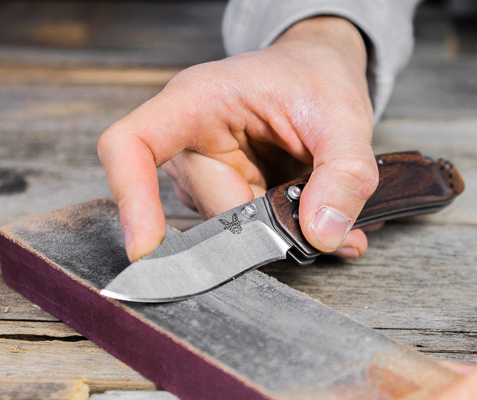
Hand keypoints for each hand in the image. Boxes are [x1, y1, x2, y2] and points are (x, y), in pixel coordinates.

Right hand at [97, 16, 377, 261]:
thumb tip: (323, 235)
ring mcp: (203, 175)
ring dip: (282, 232)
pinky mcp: (222, 198)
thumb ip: (344, 174)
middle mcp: (188, 142)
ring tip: (321, 199)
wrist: (320, 74)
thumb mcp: (344, 117)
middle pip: (211, 213)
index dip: (131, 196)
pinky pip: (250, 235)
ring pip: (234, 233)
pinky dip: (286, 234)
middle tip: (323, 217)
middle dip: (269, 227)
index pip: (131, 146)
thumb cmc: (317, 78)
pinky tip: (313, 213)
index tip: (146, 247)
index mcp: (196, 102)